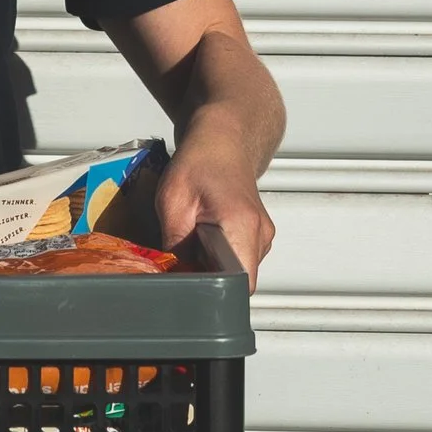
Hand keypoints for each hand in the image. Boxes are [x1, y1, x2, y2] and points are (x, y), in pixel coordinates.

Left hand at [156, 119, 274, 290]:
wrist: (223, 138)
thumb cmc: (201, 160)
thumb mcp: (174, 201)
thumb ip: (174, 245)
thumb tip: (170, 276)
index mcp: (242, 227)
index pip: (238, 285)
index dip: (212, 293)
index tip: (189, 288)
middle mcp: (260, 236)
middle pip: (235, 282)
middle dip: (206, 280)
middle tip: (180, 264)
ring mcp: (261, 237)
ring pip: (235, 272)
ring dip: (210, 267)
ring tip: (190, 244)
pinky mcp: (254, 236)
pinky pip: (236, 260)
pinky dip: (215, 257)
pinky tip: (199, 238)